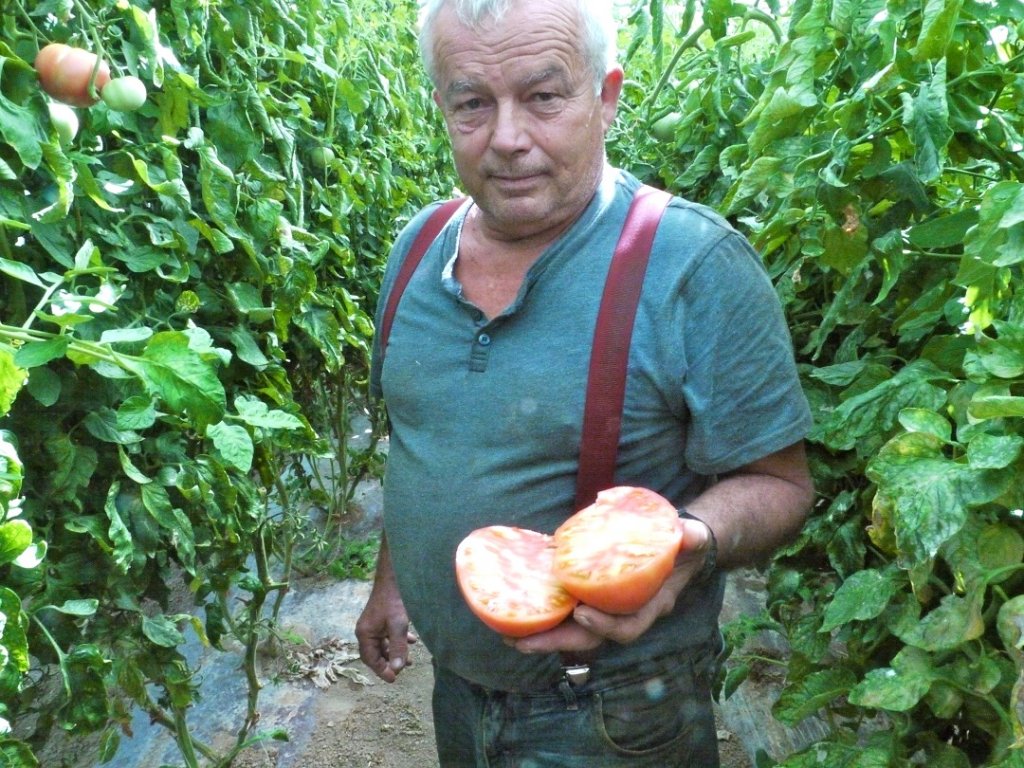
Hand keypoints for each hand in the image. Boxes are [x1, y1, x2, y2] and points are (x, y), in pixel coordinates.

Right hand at [355, 553, 415, 681]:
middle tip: (400, 673)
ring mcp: (373, 624)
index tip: (394, 679)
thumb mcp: (398, 625)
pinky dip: (397, 641)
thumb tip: (397, 668)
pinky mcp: (381, 618)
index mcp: (364, 633)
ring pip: (382, 645)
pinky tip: (411, 641)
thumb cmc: (394, 600)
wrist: (394, 576)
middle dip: (388, 663)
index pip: (370, 659)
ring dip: (394, 653)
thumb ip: (397, 647)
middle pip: (375, 654)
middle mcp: (365, 630)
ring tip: (410, 661)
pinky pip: (387, 635)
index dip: (381, 670)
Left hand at [506, 517, 714, 653]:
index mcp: (651, 604)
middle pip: (592, 640)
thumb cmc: (683, 543)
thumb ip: (691, 538)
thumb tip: (688, 533)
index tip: (582, 613)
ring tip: (510, 636)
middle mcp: (627, 613)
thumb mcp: (692, 538)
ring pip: (575, 632)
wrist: (681, 546)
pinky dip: (545, 615)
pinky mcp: (593, 595)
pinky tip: (517, 611)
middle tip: (525, 642)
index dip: (605, 626)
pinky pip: (568, 613)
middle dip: (558, 643)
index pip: (628, 627)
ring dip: (544, 636)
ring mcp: (609, 607)